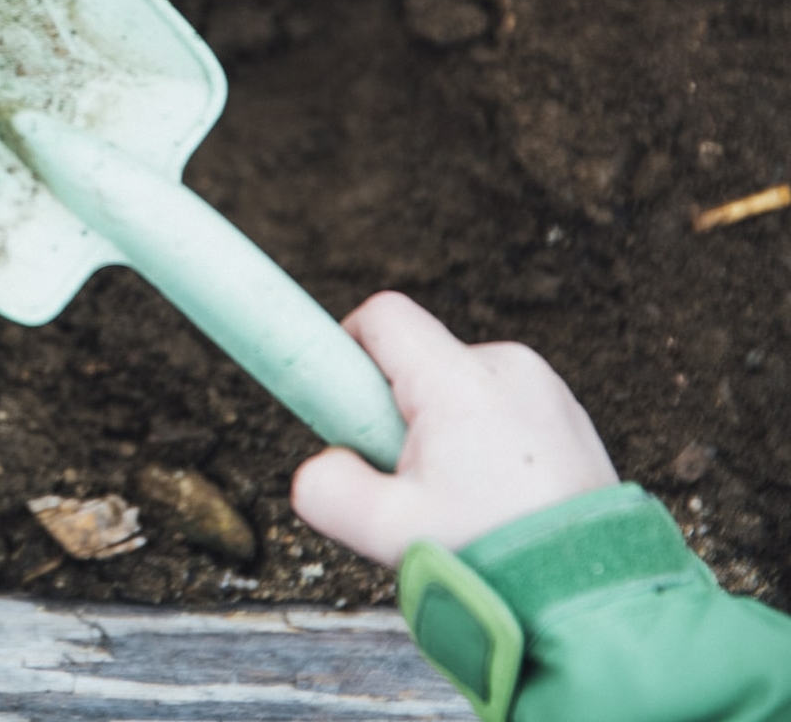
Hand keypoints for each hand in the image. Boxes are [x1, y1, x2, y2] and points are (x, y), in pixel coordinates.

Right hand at [291, 290, 618, 567]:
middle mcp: (507, 367)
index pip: (383, 317)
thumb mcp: (384, 530)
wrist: (591, 595)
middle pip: (420, 359)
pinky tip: (496, 498)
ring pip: (461, 387)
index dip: (347, 346)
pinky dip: (485, 441)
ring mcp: (546, 389)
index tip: (344, 401)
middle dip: (398, 411)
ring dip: (444, 430)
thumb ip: (324, 488)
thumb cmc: (493, 557)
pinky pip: (502, 407)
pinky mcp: (570, 415)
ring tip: (460, 498)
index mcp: (459, 381)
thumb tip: (321, 465)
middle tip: (407, 479)